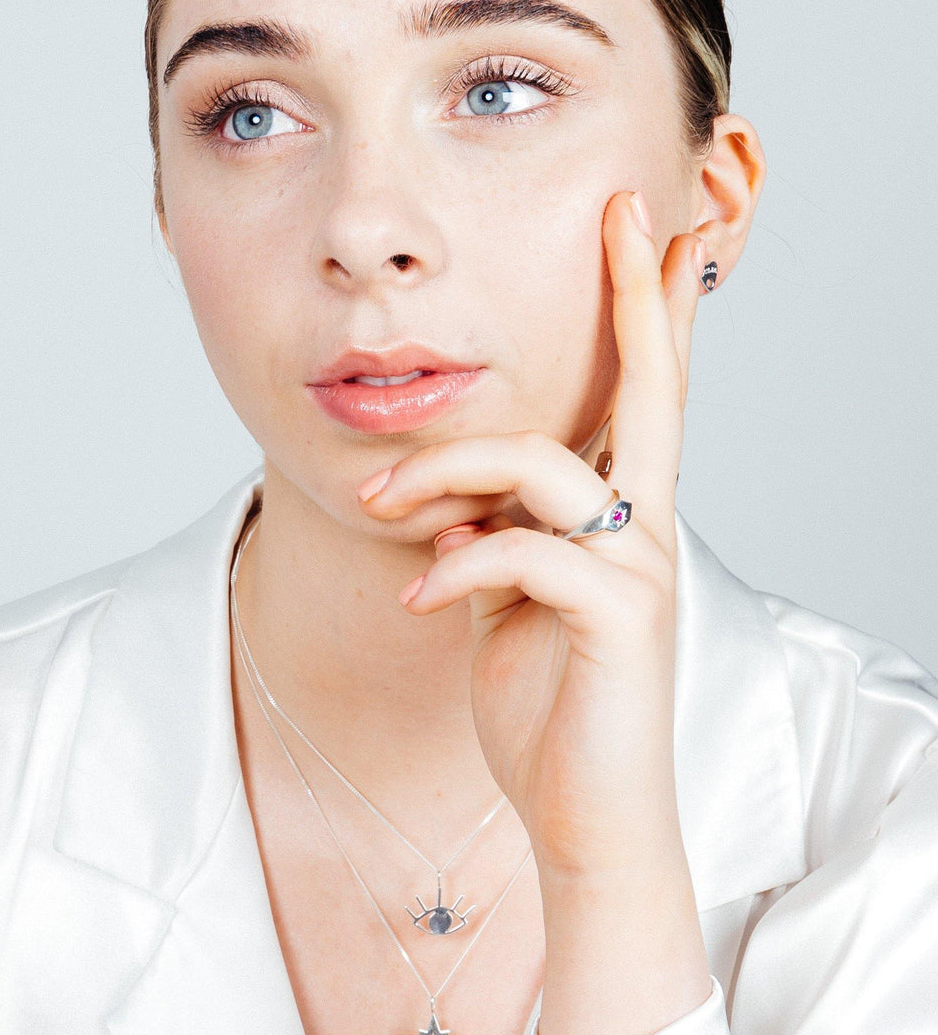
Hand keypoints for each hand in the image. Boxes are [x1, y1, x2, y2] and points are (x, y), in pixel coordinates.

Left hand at [356, 190, 705, 880]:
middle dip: (636, 296)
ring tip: (381, 503)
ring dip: (444, 471)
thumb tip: (452, 494)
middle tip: (626, 214)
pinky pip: (521, 550)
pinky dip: (454, 562)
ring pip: (539, 463)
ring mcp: (639, 568)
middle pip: (653, 387)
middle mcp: (645, 527)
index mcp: (620, 517)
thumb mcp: (507, 600)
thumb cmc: (549, 707)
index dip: (647, 313)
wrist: (584, 820)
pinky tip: (418, 595)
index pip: (643, 395)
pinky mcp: (620, 617)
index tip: (645, 234)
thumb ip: (496, 532)